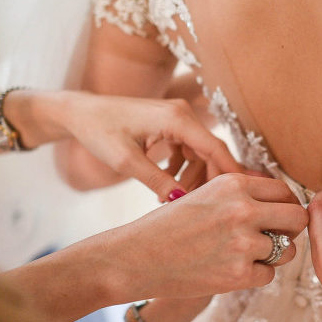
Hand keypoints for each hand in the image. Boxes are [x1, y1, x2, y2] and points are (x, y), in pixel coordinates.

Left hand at [57, 91, 243, 200]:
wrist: (80, 113)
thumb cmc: (99, 131)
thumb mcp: (126, 161)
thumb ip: (157, 181)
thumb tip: (182, 202)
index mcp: (177, 118)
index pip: (216, 148)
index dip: (231, 174)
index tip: (241, 197)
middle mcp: (182, 114)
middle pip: (212, 152)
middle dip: (208, 181)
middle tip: (195, 207)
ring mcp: (178, 118)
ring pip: (200, 154)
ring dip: (192, 178)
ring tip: (169, 200)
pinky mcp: (170, 125)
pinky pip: (188, 150)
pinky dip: (182, 169)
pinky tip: (165, 185)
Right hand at [109, 173, 308, 299]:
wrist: (134, 258)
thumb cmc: (168, 226)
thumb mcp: (205, 194)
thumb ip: (242, 196)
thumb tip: (284, 202)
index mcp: (234, 183)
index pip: (285, 191)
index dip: (285, 206)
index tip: (276, 217)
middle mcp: (243, 209)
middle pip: (298, 218)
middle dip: (290, 230)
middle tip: (275, 238)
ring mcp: (243, 243)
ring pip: (289, 251)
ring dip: (274, 256)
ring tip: (245, 255)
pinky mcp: (239, 274)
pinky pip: (269, 275)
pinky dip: (255, 276)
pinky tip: (230, 270)